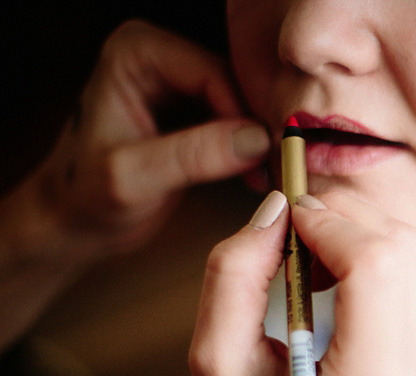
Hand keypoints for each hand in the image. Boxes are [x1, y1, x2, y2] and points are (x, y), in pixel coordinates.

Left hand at [14, 20, 268, 261]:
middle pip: (236, 82)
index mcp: (136, 53)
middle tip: (279, 167)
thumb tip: (256, 140)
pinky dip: (254, 147)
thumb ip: (192, 156)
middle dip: (259, 125)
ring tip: (270, 175)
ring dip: (262, 139)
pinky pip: (241, 119)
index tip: (268, 155)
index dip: (245, 112)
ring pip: (245, 101)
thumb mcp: (135, 178)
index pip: (213, 71)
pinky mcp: (196, 109)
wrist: (75, 221)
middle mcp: (160, 57)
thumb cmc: (86, 196)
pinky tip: (259, 175)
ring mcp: (179, 81)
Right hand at [189, 190, 415, 375]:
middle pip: (404, 248)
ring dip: (365, 233)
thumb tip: (278, 207)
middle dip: (346, 218)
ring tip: (312, 260)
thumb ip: (234, 276)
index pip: (377, 262)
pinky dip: (383, 256)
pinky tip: (340, 279)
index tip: (285, 218)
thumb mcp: (215, 362)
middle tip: (293, 235)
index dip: (330, 220)